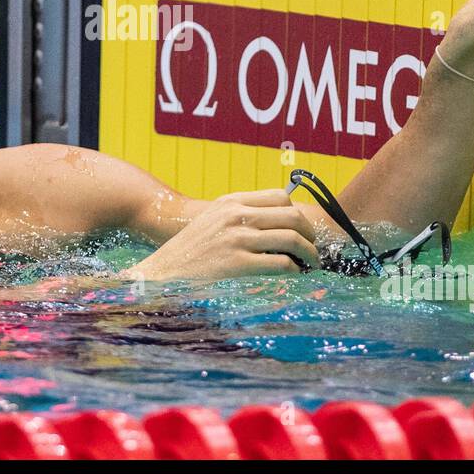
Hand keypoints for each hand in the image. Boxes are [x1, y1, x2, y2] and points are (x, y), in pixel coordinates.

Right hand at [120, 189, 320, 281]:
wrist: (160, 275)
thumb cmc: (188, 254)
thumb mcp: (211, 223)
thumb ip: (238, 218)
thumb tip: (274, 225)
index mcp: (230, 202)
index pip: (280, 197)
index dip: (297, 214)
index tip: (302, 230)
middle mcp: (235, 216)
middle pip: (292, 216)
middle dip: (310, 234)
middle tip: (312, 250)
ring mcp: (237, 239)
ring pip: (292, 239)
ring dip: (309, 254)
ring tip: (310, 266)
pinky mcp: (238, 265)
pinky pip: (281, 263)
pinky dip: (295, 270)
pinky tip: (293, 277)